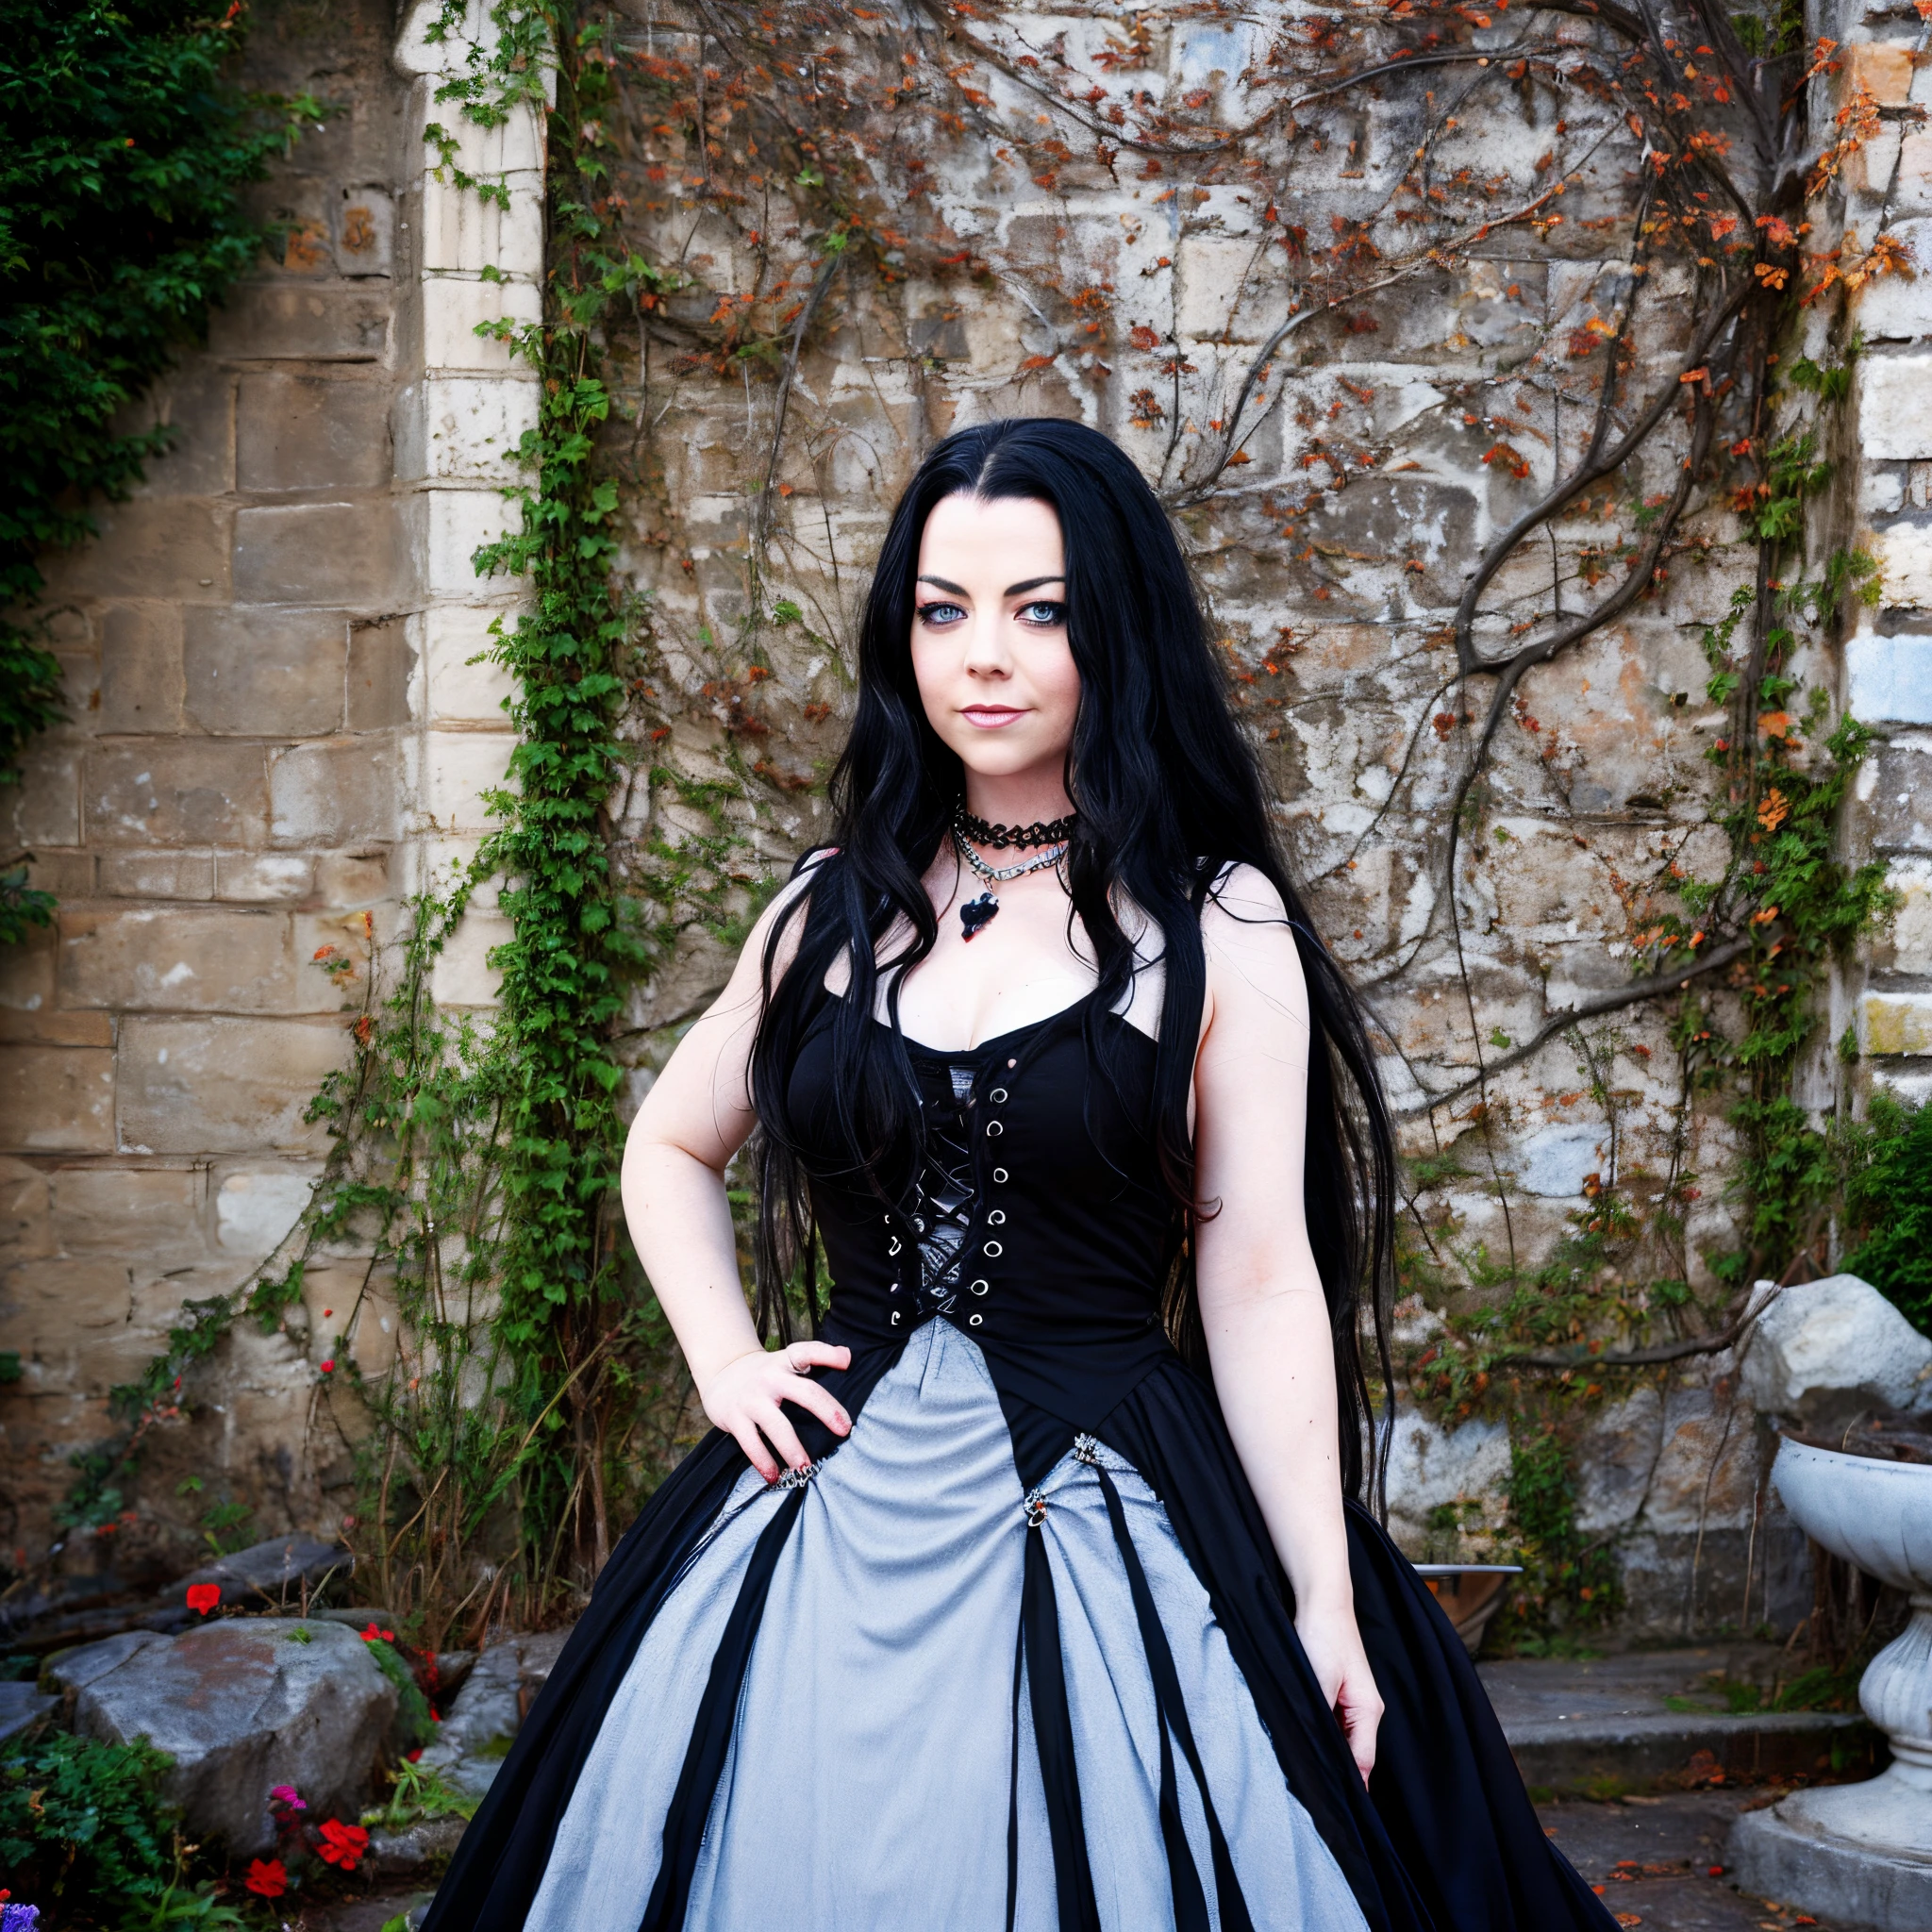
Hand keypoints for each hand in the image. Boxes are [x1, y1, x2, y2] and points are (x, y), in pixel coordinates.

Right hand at [700, 1341, 852, 1481]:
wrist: (720, 1372)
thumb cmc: (764, 1373)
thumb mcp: (784, 1360)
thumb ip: (813, 1359)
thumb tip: (848, 1356)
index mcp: (785, 1362)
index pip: (807, 1352)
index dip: (827, 1355)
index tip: (847, 1361)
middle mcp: (770, 1378)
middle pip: (804, 1392)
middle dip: (826, 1410)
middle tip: (845, 1430)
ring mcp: (752, 1399)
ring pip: (776, 1425)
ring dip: (792, 1448)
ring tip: (805, 1468)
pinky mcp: (735, 1418)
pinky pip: (751, 1443)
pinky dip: (763, 1461)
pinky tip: (774, 1476)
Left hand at [1296, 1606, 1382, 1783]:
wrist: (1321, 1602)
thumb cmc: (1324, 1635)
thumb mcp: (1319, 1680)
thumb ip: (1320, 1717)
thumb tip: (1317, 1751)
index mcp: (1368, 1711)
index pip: (1362, 1762)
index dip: (1350, 1787)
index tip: (1333, 1808)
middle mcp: (1365, 1710)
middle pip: (1354, 1755)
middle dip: (1336, 1772)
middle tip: (1311, 1795)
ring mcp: (1352, 1702)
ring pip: (1342, 1741)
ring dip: (1327, 1752)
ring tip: (1306, 1773)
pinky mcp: (1337, 1693)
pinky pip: (1333, 1725)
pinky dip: (1322, 1735)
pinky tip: (1306, 1741)